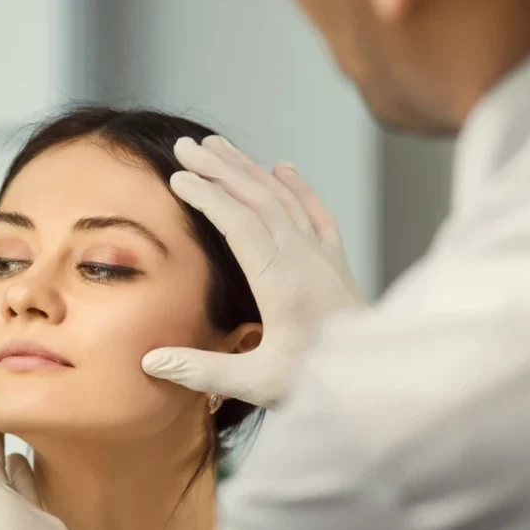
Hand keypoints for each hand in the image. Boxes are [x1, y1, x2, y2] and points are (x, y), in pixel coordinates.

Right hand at [142, 136, 366, 409]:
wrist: (379, 383)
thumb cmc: (318, 384)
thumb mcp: (255, 383)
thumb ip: (201, 370)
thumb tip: (150, 361)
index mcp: (281, 283)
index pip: (238, 223)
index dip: (206, 197)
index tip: (177, 178)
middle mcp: (304, 260)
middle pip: (258, 198)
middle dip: (220, 168)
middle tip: (185, 145)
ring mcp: (323, 258)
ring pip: (283, 199)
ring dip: (249, 169)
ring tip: (218, 146)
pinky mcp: (337, 264)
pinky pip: (316, 212)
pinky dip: (298, 187)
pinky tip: (282, 167)